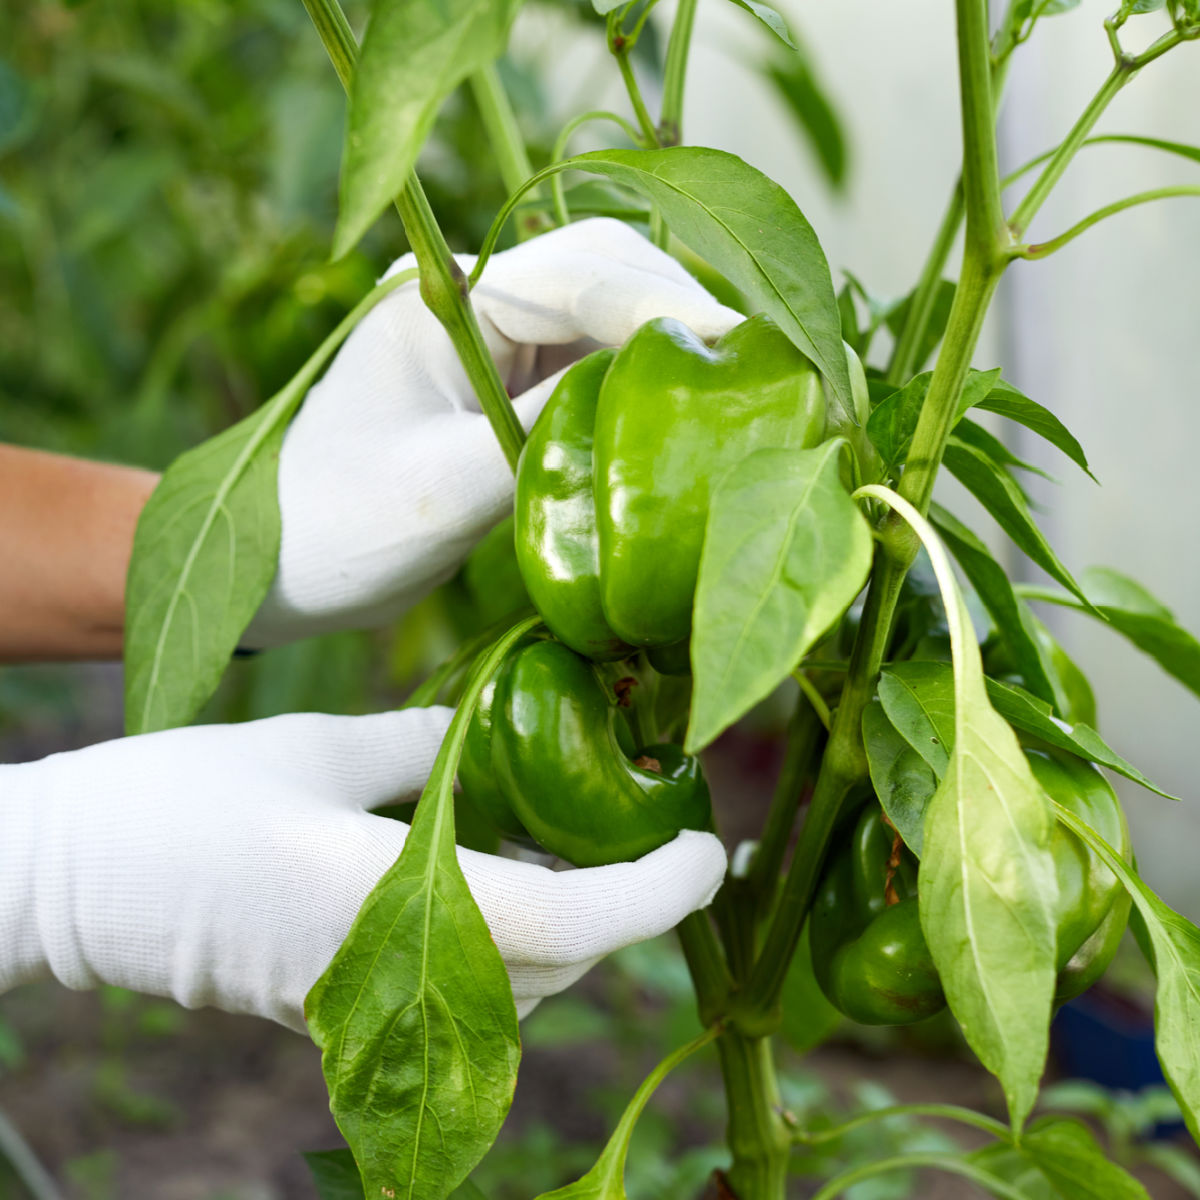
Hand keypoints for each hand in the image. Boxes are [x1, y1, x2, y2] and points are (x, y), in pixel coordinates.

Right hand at [0, 707, 726, 1031]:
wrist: (69, 883)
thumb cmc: (179, 799)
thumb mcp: (315, 746)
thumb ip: (422, 747)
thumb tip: (497, 731)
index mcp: (385, 897)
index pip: (569, 923)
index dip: (657, 895)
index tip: (710, 850)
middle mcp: (389, 973)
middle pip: (559, 966)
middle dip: (628, 906)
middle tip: (660, 824)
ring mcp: (363, 1008)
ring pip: (518, 991)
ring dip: (574, 925)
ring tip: (592, 839)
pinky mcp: (339, 1013)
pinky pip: (462, 994)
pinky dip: (511, 940)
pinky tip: (505, 867)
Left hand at [244, 219, 740, 645]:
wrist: (285, 571)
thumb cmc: (338, 531)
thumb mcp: (444, 488)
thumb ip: (547, 435)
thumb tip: (658, 397)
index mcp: (441, 300)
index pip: (581, 275)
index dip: (670, 305)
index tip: (748, 345)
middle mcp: (471, 298)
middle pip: (607, 268)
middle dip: (682, 308)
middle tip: (759, 364)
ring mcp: (493, 338)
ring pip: (608, 312)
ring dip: (671, 340)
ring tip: (739, 384)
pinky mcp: (508, 381)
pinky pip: (594, 362)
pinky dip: (643, 381)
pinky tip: (683, 412)